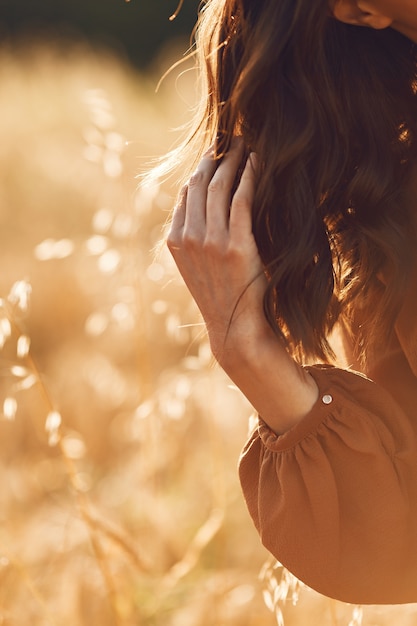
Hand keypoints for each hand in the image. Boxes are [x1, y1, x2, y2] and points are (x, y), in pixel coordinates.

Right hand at [167, 139, 317, 432]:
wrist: (234, 327)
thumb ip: (193, 237)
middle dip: (216, 157)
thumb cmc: (220, 295)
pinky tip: (256, 163)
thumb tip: (203, 208)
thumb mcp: (195, 266)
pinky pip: (241, 200)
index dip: (201, 169)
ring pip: (219, 187)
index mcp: (175, 240)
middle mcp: (189, 238)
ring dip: (233, 160)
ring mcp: (211, 242)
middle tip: (231, 140)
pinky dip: (249, 176)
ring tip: (245, 145)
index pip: (186, 193)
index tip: (216, 154)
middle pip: (200, 183)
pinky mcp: (236, 246)